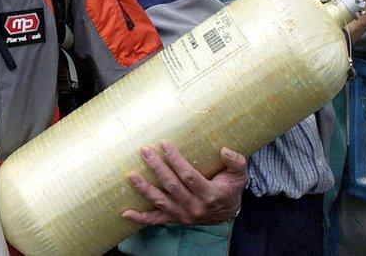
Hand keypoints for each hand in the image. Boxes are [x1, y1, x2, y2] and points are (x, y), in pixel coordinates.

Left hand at [123, 143, 246, 225]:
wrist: (228, 212)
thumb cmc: (230, 188)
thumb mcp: (239, 175)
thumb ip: (236, 162)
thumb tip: (225, 150)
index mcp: (210, 195)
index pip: (188, 176)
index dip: (176, 160)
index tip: (164, 144)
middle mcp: (195, 207)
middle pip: (172, 186)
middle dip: (157, 168)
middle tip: (145, 151)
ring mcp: (183, 215)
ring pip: (160, 202)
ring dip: (144, 189)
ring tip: (131, 176)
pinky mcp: (175, 219)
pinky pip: (156, 220)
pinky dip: (140, 218)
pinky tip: (125, 213)